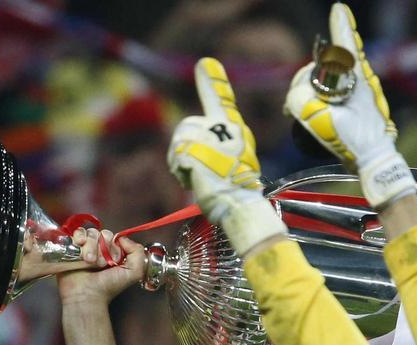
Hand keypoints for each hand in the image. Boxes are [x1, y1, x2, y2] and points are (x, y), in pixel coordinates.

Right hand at [56, 229, 145, 305]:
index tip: (112, 259)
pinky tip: (80, 246)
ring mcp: (86, 248)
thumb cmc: (108, 287)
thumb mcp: (133, 273)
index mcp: (115, 254)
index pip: (116, 238)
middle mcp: (101, 250)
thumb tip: (123, 238)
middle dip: (102, 247)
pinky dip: (80, 237)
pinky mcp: (72, 247)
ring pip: (91, 234)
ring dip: (90, 246)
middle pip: (104, 234)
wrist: (86, 295)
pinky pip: (78, 232)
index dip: (115, 246)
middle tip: (99, 263)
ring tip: (88, 261)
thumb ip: (137, 253)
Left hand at [168, 57, 286, 256]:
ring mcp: (211, 139)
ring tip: (198, 178)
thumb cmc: (235, 193)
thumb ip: (214, 149)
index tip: (205, 63)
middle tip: (198, 171)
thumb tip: (194, 152)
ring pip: (179, 139)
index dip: (213, 83)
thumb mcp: (229, 164)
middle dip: (184, 147)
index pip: (222, 102)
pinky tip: (193, 181)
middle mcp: (225, 130)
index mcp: (235, 131)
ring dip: (180, 161)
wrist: (241, 208)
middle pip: (188, 126)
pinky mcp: (197, 151)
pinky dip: (180, 172)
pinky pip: (176, 157)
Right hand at [285, 3, 414, 207]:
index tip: (339, 9)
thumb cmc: (356, 142)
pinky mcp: (350, 103)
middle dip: (306, 79)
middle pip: (324, 64)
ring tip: (302, 117)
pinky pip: (325, 91)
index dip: (341, 26)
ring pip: (322, 79)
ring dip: (308, 93)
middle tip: (297, 106)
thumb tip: (294, 99)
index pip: (347, 46)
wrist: (373, 161)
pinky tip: (302, 113)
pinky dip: (312, 99)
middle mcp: (357, 80)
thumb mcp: (325, 123)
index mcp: (357, 80)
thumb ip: (303, 104)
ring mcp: (354, 90)